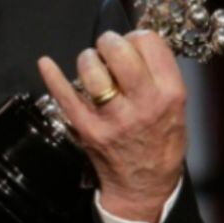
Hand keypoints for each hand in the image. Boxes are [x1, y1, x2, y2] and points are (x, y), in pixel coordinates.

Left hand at [37, 29, 185, 222]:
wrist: (145, 185)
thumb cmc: (162, 141)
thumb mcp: (177, 107)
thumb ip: (159, 75)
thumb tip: (133, 40)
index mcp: (169, 94)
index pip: (150, 44)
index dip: (137, 37)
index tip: (131, 43)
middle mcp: (143, 104)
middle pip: (120, 52)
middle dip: (109, 41)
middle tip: (107, 47)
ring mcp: (113, 118)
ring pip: (92, 71)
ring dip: (88, 59)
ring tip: (91, 64)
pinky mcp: (87, 129)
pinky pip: (65, 96)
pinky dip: (53, 77)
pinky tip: (46, 63)